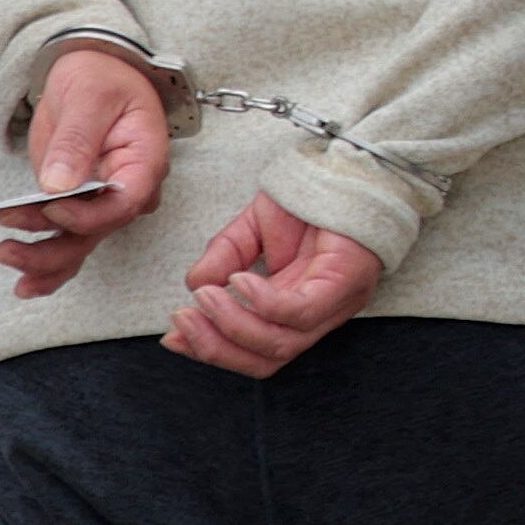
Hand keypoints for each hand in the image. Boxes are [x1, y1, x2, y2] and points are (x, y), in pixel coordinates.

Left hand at [0, 48, 171, 297]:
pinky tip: (23, 282)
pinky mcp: (77, 204)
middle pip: (96, 232)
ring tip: (4, 255)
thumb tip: (57, 185)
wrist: (90, 71)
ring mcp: (102, 201)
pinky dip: (46, 264)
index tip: (49, 208)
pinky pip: (67, 240)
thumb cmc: (99, 76)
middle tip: (8, 245)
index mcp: (144, 162)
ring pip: (79, 244)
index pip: (123, 203)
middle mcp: (128, 190)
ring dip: (42, 259)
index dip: (86, 215)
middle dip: (52, 246)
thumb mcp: (89, 96)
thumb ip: (76, 139)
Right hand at [163, 192, 383, 378]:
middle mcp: (317, 316)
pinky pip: (300, 311)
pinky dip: (262, 303)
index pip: (256, 351)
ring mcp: (334, 304)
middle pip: (268, 360)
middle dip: (217, 348)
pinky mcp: (345, 284)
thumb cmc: (311, 196)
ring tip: (205, 297)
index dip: (213, 350)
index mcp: (296, 308)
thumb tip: (194, 284)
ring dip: (233, 325)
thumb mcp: (254, 227)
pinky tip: (238, 282)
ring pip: (281, 343)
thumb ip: (225, 255)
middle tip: (183, 321)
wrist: (350, 163)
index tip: (174, 338)